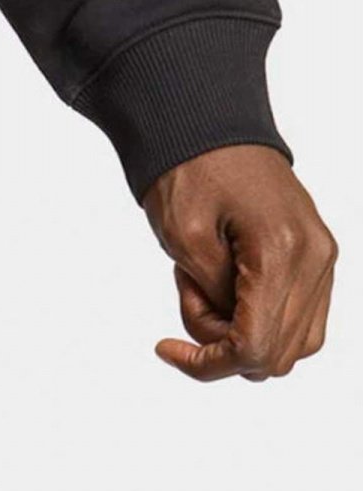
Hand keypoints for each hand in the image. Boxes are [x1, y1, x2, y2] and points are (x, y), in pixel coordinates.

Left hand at [145, 146, 335, 384]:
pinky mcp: (319, 259)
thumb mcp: (185, 240)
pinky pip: (300, 323)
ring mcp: (323, 260)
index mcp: (281, 252)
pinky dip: (261, 324)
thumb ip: (213, 299)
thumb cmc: (192, 172)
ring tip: (207, 288)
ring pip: (291, 348)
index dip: (206, 365)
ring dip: (241, 337)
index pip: (253, 349)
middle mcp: (315, 259)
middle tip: (190, 293)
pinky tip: (227, 291)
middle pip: (273, 357)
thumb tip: (232, 340)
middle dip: (220, 346)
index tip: (166, 347)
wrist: (215, 126)